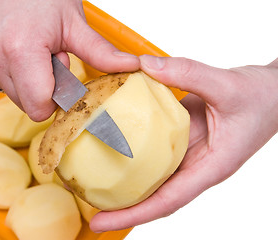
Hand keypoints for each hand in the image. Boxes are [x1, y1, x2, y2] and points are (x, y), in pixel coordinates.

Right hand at [0, 0, 138, 120]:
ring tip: (31, 48)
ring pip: (9, 92)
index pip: (38, 107)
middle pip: (25, 103)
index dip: (54, 98)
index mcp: (21, 50)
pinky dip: (8, 69)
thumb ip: (101, 53)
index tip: (60, 75)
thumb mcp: (75, 25)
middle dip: (41, 87)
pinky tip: (14, 46)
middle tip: (47, 57)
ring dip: (25, 78)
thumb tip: (131, 67)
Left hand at [90, 55, 277, 231]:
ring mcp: (187, 153)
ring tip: (92, 184)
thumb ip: (188, 73)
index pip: (168, 201)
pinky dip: (134, 153)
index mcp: (210, 168)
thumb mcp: (228, 85)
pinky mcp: (181, 137)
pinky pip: (154, 150)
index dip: (134, 214)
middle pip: (154, 196)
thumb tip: (145, 65)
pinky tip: (114, 146)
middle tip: (88, 210)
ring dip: (124, 184)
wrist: (272, 92)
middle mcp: (195, 167)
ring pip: (152, 176)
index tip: (102, 223)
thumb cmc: (261, 98)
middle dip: (122, 207)